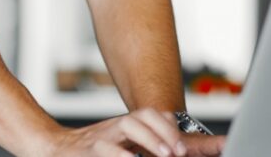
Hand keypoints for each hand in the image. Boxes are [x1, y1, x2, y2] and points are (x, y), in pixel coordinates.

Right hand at [42, 108, 225, 156]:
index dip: (186, 133)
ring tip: (165, 154)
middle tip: (180, 152)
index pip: (164, 121)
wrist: (56, 149)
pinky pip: (107, 148)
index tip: (214, 147)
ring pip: (130, 126)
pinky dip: (122, 155)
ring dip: (151, 139)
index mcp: (134, 128)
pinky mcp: (90, 149)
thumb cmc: (96, 152)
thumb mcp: (128, 147)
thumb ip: (154, 145)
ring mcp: (105, 136)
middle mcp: (121, 127)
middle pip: (147, 116)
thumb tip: (182, 150)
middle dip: (167, 132)